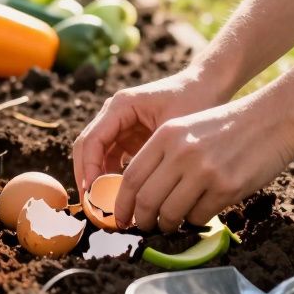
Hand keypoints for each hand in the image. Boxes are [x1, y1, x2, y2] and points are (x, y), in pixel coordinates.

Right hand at [72, 66, 226, 195]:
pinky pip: (111, 158)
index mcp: (121, 106)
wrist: (207, 86)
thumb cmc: (195, 101)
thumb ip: (154, 155)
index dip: (88, 168)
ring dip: (98, 180)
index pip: (92, 140)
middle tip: (93, 207)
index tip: (93, 194)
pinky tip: (122, 198)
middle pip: (87, 148)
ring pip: (97, 155)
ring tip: (105, 207)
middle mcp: (114, 114)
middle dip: (86, 178)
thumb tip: (138, 192)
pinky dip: (112, 177)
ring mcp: (120, 125)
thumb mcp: (175, 130)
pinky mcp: (128, 136)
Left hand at [111, 91, 293, 232]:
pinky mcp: (226, 188)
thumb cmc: (229, 126)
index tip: (121, 217)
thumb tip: (142, 193)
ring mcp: (204, 171)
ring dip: (168, 224)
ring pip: (170, 213)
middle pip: (146, 200)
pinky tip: (200, 211)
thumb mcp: (188, 128)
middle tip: (144, 227)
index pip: (132, 177)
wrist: (273, 119)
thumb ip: (164, 155)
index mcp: (167, 135)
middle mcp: (181, 153)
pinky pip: (198, 216)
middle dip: (142, 220)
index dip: (122, 203)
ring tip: (171, 223)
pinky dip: (194, 220)